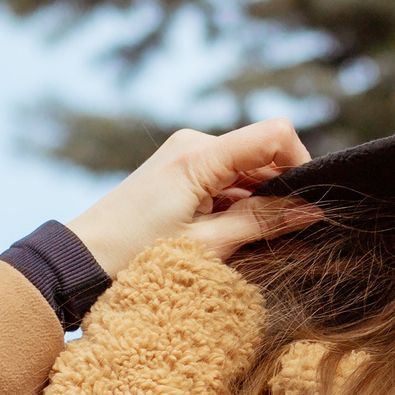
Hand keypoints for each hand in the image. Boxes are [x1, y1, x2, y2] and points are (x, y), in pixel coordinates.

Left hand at [65, 121, 320, 274]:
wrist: (81, 260)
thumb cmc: (138, 256)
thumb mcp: (209, 244)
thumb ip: (264, 222)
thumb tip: (313, 210)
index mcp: (200, 155)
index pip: (274, 134)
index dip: (301, 164)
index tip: (308, 202)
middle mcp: (194, 143)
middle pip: (263, 153)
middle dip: (281, 190)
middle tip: (282, 232)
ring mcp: (185, 154)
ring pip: (246, 169)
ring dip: (257, 201)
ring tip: (246, 240)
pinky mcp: (179, 169)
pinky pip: (226, 178)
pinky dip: (237, 203)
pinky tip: (227, 233)